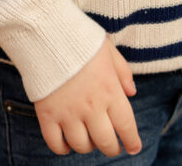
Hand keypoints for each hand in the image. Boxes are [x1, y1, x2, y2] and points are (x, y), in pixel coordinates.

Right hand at [34, 38, 141, 156]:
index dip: (132, 141)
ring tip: (89, 139)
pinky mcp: (47, 114)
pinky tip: (66, 144)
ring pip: (81, 145)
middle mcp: (91, 106)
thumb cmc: (81, 39)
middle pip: (105, 142)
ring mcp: (68, 113)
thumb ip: (123, 72)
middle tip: (113, 147)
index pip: (126, 126)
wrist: (48, 32)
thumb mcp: (109, 50)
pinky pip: (55, 143)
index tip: (134, 147)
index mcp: (109, 90)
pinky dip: (62, 149)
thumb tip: (132, 92)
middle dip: (112, 148)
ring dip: (88, 147)